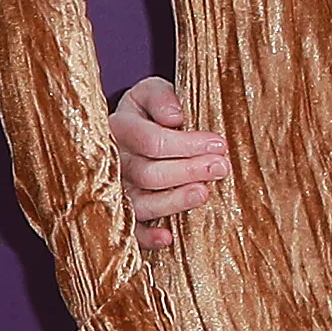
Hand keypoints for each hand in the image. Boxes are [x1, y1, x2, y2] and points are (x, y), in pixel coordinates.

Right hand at [109, 76, 225, 250]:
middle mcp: (111, 162)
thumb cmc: (147, 111)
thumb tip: (174, 117)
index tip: (218, 144)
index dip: (186, 144)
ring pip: (139, 203)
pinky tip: (168, 238)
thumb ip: (160, 97)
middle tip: (220, 167)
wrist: (132, 129)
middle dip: (188, 171)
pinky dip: (146, 238)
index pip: (150, 141)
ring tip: (203, 194)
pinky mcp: (120, 214)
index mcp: (117, 129)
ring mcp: (113, 191)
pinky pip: (129, 231)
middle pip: (147, 174)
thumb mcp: (151, 91)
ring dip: (173, 202)